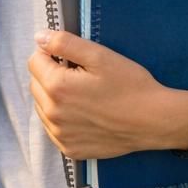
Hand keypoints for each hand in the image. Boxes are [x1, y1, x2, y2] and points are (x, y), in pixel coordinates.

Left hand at [27, 29, 187, 159]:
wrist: (153, 120)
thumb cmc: (129, 84)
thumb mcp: (99, 56)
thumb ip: (64, 43)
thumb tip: (38, 37)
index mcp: (57, 88)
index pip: (34, 61)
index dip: (51, 53)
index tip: (71, 57)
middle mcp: (52, 115)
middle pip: (35, 84)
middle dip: (50, 74)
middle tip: (80, 74)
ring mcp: (60, 136)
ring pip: (42, 107)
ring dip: (54, 96)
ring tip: (83, 94)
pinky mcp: (69, 150)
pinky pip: (53, 128)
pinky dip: (62, 117)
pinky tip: (84, 112)